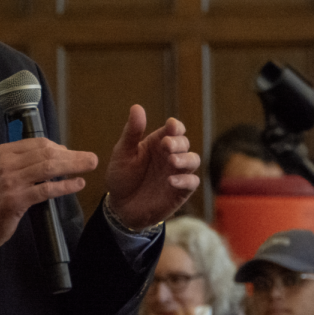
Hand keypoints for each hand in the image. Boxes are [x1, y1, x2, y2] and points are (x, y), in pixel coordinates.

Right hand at [0, 138, 97, 260]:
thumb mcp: (6, 173)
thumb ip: (27, 163)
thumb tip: (59, 153)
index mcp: (4, 152)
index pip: (39, 144)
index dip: (60, 148)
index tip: (74, 153)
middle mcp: (6, 163)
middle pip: (46, 153)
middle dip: (72, 155)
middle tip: (92, 158)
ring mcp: (10, 181)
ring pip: (48, 168)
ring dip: (73, 166)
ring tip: (89, 167)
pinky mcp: (15, 199)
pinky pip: (46, 189)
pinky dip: (65, 186)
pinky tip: (78, 184)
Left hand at [105, 105, 200, 230]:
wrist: (120, 207)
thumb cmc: (122, 177)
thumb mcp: (123, 153)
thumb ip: (132, 132)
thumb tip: (137, 107)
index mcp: (158, 143)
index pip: (174, 129)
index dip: (175, 126)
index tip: (171, 125)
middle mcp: (170, 155)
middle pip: (185, 143)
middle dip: (178, 142)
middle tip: (166, 145)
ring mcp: (177, 173)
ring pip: (193, 160)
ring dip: (185, 159)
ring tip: (171, 161)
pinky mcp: (180, 191)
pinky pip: (192, 182)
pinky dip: (185, 180)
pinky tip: (170, 181)